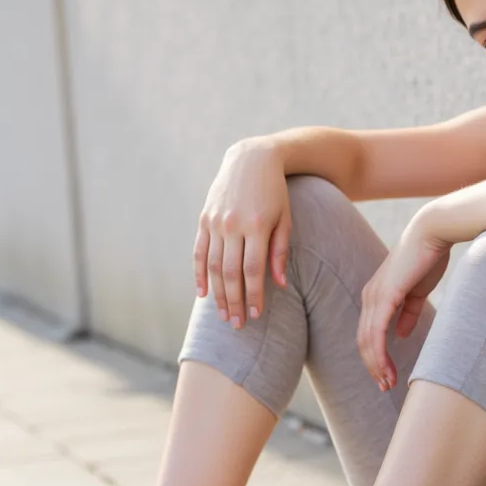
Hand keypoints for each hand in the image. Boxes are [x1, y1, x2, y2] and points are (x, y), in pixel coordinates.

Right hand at [192, 139, 291, 327]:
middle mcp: (233, 224)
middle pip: (231, 273)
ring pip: (214, 266)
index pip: (253, 270)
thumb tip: (279, 285)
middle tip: (237, 325)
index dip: (253, 295)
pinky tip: (202, 293)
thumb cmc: (276, 193)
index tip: (256, 315)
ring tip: (223, 315)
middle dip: (234, 301)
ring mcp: (215, 221)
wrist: (252, 159)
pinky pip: (199, 252)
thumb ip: (281, 251)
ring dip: (218, 294)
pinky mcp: (204, 219)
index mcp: (257, 225)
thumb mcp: (286, 218)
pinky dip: (200, 274)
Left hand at [357, 217, 450, 389]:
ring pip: (367, 341)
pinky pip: (375, 332)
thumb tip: (401, 334)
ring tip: (387, 383)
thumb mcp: (417, 291)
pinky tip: (386, 369)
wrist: (432, 233)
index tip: (387, 376)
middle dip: (374, 366)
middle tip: (385, 386)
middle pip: (363, 341)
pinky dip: (379, 354)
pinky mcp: (384, 296)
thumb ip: (408, 313)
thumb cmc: (428, 257)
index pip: (369, 333)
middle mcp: (369, 297)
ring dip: (376, 365)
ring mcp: (374, 296)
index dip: (376, 356)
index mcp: (376, 295)